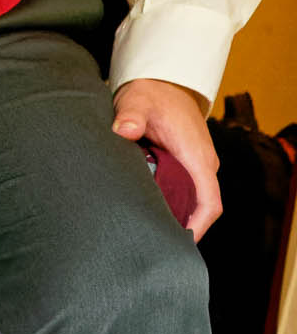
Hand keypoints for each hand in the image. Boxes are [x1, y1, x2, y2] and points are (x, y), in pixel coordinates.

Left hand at [113, 78, 220, 240]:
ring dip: (172, 222)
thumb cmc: (151, 95)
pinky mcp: (183, 168)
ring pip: (190, 204)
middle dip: (180, 232)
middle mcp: (200, 166)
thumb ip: (130, 116)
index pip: (209, 202)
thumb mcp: (137, 102)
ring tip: (143, 241)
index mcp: (197, 157)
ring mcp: (193, 168)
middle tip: (149, 250)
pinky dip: (166, 210)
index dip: (198, 227)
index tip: (178, 245)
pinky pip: (181, 196)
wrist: (162, 83)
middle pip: (199, 210)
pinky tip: (143, 221)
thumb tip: (124, 130)